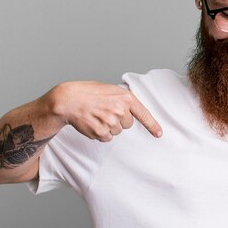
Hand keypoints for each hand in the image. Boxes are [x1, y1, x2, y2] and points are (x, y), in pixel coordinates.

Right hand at [47, 81, 161, 141]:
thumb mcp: (110, 90)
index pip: (143, 114)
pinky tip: (92, 122)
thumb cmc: (89, 93)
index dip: (152, 125)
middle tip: (104, 111)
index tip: (159, 134)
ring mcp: (111, 122)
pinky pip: (107, 137)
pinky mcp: (101, 132)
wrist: (69, 99)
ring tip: (97, 116)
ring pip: (117, 131)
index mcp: (125, 97)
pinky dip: (100, 133)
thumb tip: (132, 111)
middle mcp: (120, 110)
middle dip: (118, 119)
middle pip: (128, 124)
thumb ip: (123, 100)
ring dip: (108, 126)